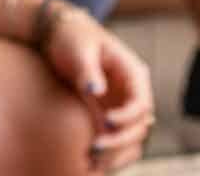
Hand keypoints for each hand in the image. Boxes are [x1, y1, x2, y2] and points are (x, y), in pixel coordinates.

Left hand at [40, 5, 154, 171]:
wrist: (57, 35)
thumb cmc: (71, 36)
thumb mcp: (78, 48)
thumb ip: (87, 69)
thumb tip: (96, 91)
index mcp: (131, 72)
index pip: (142, 103)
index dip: (128, 118)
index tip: (107, 123)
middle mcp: (131, 92)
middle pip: (139, 126)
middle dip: (120, 141)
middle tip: (94, 149)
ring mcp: (121, 105)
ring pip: (130, 139)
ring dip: (116, 154)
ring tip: (92, 163)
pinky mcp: (107, 114)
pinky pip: (115, 139)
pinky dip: (108, 152)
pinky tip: (90, 163)